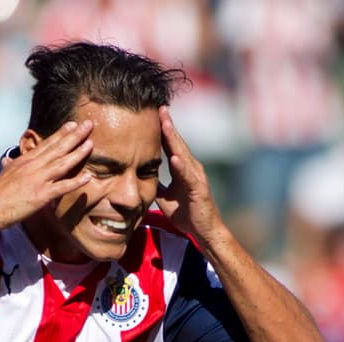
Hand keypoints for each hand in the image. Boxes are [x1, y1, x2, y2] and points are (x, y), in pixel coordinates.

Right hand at [0, 120, 94, 230]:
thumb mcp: (2, 175)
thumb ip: (8, 166)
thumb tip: (6, 160)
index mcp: (24, 161)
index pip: (46, 144)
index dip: (61, 133)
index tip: (73, 124)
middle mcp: (32, 166)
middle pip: (57, 148)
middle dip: (74, 136)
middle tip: (89, 124)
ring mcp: (37, 180)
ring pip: (62, 163)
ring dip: (78, 153)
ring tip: (91, 143)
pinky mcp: (40, 196)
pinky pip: (62, 187)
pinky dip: (76, 182)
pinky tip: (88, 177)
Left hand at [155, 107, 226, 244]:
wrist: (204, 232)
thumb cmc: (186, 214)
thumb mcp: (164, 197)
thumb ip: (155, 185)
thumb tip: (140, 177)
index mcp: (182, 169)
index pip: (170, 146)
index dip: (162, 131)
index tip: (153, 114)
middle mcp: (191, 169)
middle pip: (178, 143)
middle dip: (169, 125)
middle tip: (160, 108)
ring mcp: (196, 177)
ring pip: (184, 154)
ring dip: (174, 139)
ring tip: (165, 124)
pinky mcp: (199, 190)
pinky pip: (189, 177)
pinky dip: (181, 167)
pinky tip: (174, 158)